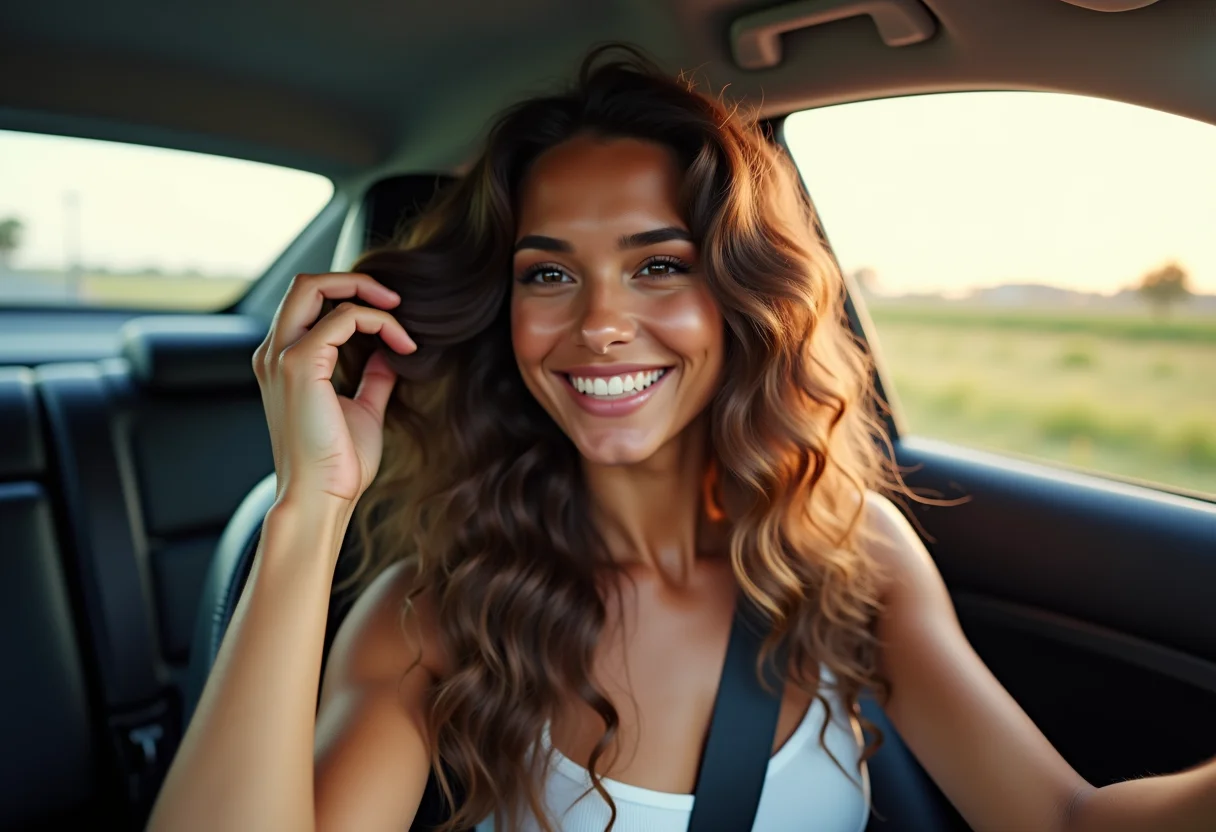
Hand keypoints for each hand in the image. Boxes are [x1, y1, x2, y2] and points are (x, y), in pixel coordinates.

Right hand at [253, 272, 415, 508]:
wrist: (320, 497)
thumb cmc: (337, 464)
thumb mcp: (362, 410)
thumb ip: (371, 378)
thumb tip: (388, 354)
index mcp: (283, 362)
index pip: (309, 304)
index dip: (351, 299)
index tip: (394, 323)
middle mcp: (274, 353)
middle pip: (305, 283)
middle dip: (354, 280)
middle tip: (395, 301)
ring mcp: (282, 356)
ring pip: (315, 286)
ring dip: (365, 292)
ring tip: (400, 315)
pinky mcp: (300, 364)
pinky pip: (343, 316)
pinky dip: (378, 321)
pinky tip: (402, 345)